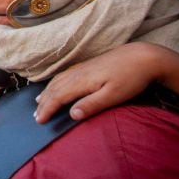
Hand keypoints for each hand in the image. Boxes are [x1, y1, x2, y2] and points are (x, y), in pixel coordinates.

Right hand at [35, 42, 164, 123]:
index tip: (39, 121)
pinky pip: (64, 74)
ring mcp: (82, 67)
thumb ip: (92, 105)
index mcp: (82, 81)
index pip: (58, 97)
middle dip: (44, 103)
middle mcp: (78, 73)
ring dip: (47, 92)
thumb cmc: (131, 78)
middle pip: (55, 88)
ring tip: (39, 102)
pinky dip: (55, 83)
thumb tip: (71, 115)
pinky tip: (56, 85)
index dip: (47, 109)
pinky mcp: (88, 65)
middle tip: (36, 116)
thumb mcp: (114, 95)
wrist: (143, 57)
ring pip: (58, 80)